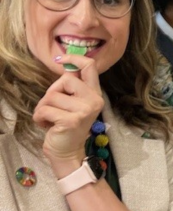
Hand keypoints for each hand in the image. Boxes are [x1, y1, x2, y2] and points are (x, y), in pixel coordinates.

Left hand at [33, 54, 103, 177]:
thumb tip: (66, 65)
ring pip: (51, 96)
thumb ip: (72, 86)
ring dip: (43, 107)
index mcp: (95, 93)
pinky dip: (39, 117)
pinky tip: (47, 125)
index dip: (74, 58)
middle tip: (54, 107)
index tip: (60, 59)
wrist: (67, 152)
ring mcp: (84, 110)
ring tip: (50, 118)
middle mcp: (94, 100)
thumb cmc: (66, 124)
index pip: (90, 67)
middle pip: (65, 79)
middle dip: (52, 92)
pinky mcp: (71, 120)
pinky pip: (44, 109)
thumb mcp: (73, 102)